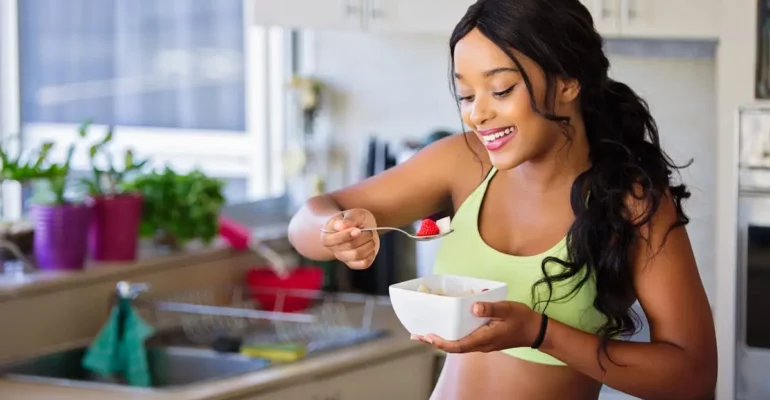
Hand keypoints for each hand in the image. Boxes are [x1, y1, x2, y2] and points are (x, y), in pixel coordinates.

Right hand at [320, 208, 379, 269]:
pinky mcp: (354, 264)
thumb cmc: (353, 220)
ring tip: (370, 237)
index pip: (336, 239)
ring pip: (357, 255)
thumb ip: (348, 219)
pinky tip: (370, 246)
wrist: (358, 227)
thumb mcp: (353, 214)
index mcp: (328, 236)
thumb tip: (341, 226)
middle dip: (363, 236)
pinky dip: (371, 254)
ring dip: (368, 244)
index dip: (348, 234)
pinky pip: (364, 264)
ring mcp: (343, 258)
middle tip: (368, 230)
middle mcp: (333, 249)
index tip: (358, 229)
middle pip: (350, 246)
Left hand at [412, 301, 541, 352]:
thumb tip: (474, 307)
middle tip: (417, 335)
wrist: (535, 330)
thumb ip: (491, 308)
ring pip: (458, 345)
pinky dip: (452, 336)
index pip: (458, 345)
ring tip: (426, 333)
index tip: (428, 336)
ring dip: (442, 340)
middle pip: (453, 347)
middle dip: (435, 342)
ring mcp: (482, 343)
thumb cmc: (521, 319)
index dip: (441, 342)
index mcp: (484, 339)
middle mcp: (481, 344)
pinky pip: (464, 340)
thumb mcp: (507, 309)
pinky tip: (447, 327)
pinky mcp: (484, 340)